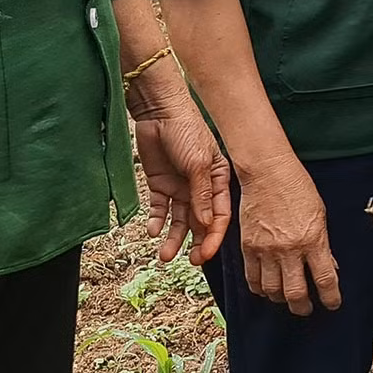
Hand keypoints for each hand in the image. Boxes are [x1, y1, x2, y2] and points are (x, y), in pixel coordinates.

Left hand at [133, 105, 232, 265]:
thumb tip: (206, 224)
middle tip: (189, 261)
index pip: (220, 214)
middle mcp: (201, 186)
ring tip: (164, 255)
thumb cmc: (186, 130)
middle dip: (195, 242)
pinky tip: (152, 231)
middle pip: (200, 221)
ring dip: (173, 237)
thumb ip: (202, 195)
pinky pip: (158, 209)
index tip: (204, 254)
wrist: (158, 111)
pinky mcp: (160, 184)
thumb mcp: (198, 164)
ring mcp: (179, 186)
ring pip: (178, 220)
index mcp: (219, 179)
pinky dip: (155, 221)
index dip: (213, 236)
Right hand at [236, 160, 340, 314]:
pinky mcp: (248, 247)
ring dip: (281, 299)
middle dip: (303, 307)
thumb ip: (323, 244)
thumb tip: (328, 267)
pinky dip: (260, 289)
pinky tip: (267, 288)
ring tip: (287, 298)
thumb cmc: (297, 188)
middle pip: (296, 293)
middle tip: (307, 308)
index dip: (331, 298)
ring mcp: (266, 250)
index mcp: (313, 240)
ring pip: (272, 291)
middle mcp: (289, 249)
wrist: (267, 172)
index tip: (333, 304)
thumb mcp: (319, 214)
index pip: (325, 280)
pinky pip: (252, 279)